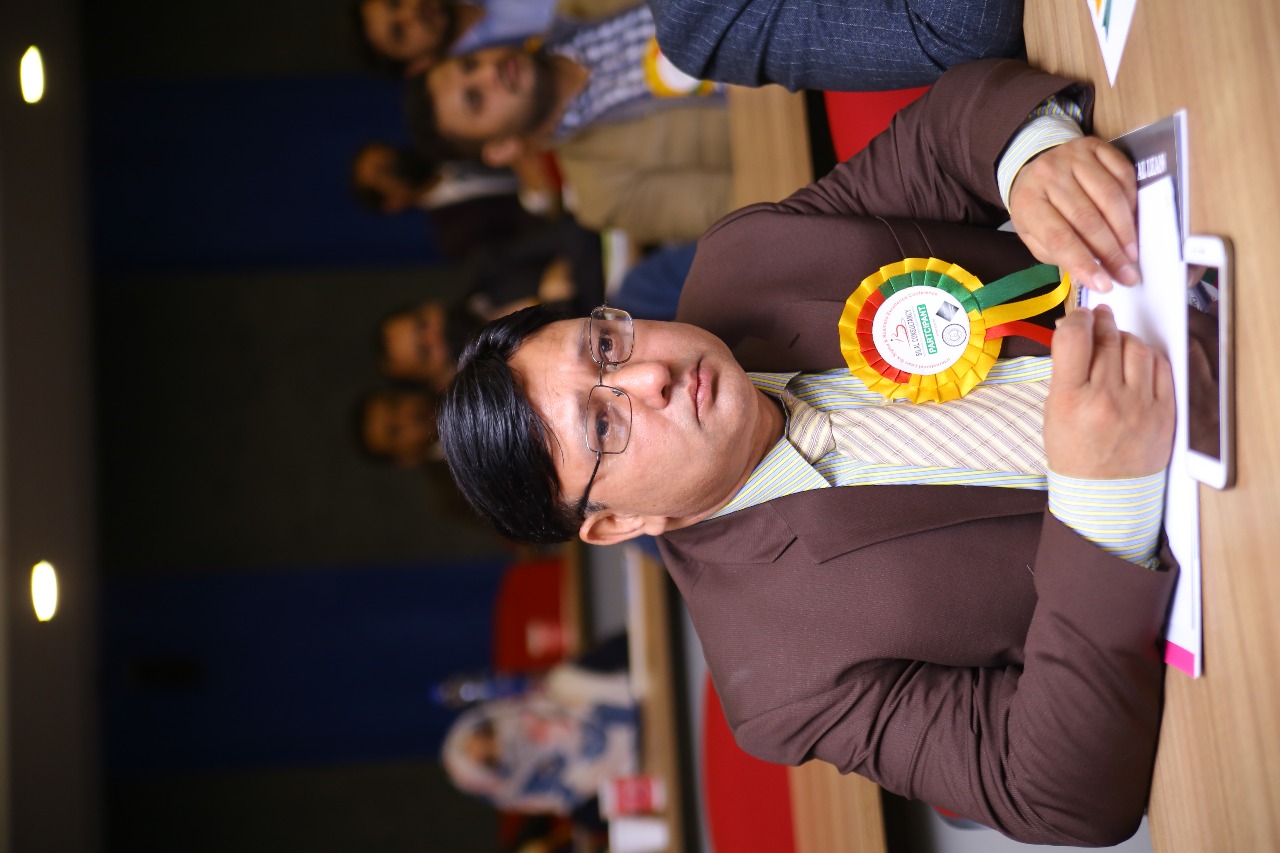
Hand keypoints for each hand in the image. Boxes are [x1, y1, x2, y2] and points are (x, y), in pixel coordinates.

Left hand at [1008, 136, 1139, 293]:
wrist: (1033, 161)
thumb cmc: (1036, 206)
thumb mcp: (1032, 233)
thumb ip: (1056, 253)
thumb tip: (1089, 273)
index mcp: (1028, 202)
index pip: (1058, 238)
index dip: (1084, 263)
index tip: (1104, 286)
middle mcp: (1049, 176)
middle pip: (1087, 219)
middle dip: (1111, 253)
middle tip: (1128, 275)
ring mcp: (1073, 157)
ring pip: (1109, 196)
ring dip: (1125, 230)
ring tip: (1133, 254)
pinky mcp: (1095, 145)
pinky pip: (1123, 174)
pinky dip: (1131, 200)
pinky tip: (1133, 221)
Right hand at [1043, 306, 1173, 477]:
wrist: (1104, 494)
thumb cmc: (1074, 452)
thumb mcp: (1054, 410)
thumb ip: (1064, 370)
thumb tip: (1075, 331)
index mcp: (1071, 400)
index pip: (1074, 338)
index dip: (1076, 319)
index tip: (1078, 317)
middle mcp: (1106, 399)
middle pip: (1107, 338)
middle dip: (1101, 322)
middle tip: (1098, 319)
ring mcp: (1138, 405)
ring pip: (1136, 347)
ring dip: (1125, 337)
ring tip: (1116, 341)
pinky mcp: (1163, 412)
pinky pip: (1161, 367)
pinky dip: (1148, 356)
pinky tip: (1137, 359)